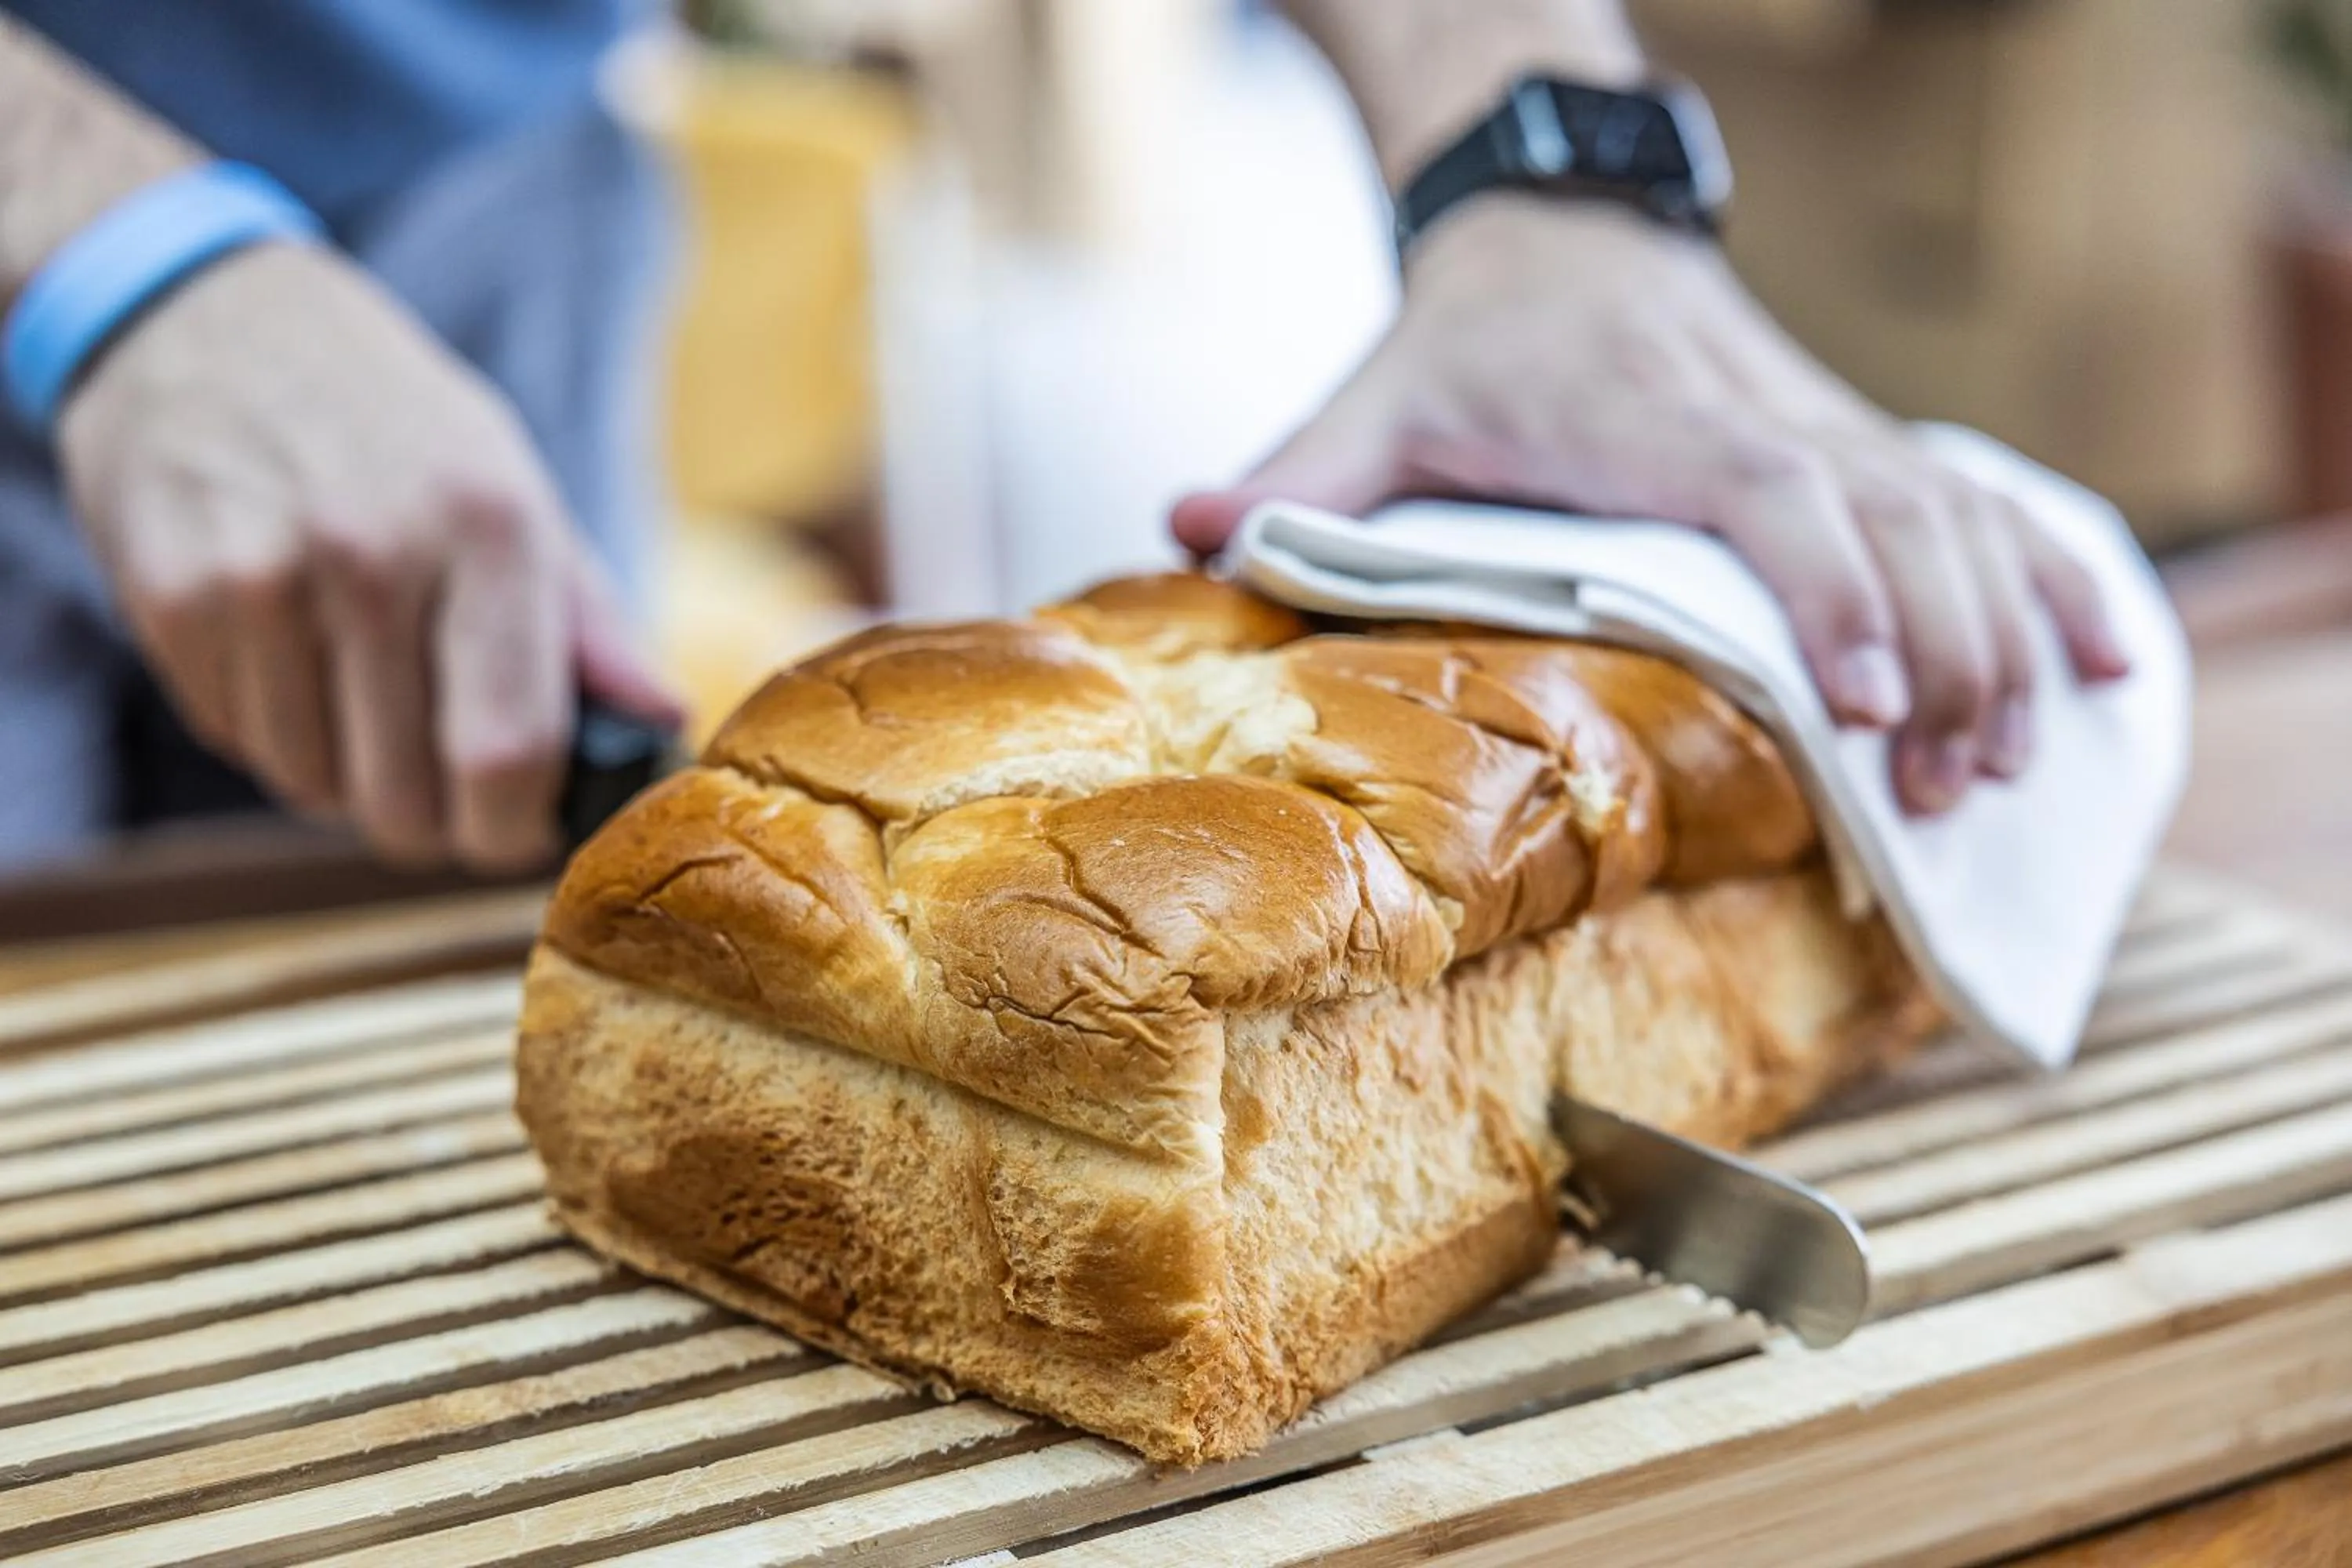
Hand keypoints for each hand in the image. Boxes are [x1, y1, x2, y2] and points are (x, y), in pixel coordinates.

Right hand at [57, 243, 681, 869]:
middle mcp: (371, 553)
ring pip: (315, 788)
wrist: (204, 318)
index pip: (508, 753)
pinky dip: (277, 734)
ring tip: (364, 696)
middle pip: (405, 799)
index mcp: (487, 526)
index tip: (522, 831)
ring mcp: (258, 576)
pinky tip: (290, 657)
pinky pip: (241, 743)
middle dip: (436, 826)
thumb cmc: (391, 421)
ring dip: (349, 780)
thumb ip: (589, 623)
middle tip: (446, 786)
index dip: (516, 830)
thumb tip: (662, 724)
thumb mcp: (514, 487)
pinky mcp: (168, 597)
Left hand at [1171, 201, 2131, 814]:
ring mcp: (1825, 423)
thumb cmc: (1472, 335)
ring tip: (2010, 763)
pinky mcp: (1854, 440)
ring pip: (1955, 515)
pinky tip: (2104, 657)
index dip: (1832, 591)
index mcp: (1652, 420)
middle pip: (1894, 522)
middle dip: (1942, 653)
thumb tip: (1175, 525)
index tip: (1865, 700)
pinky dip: (2048, 576)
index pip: (1775, 496)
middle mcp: (1762, 416)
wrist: (1562, 222)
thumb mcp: (1376, 397)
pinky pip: (1979, 503)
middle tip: (1949, 785)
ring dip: (2001, 634)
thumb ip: (1296, 475)